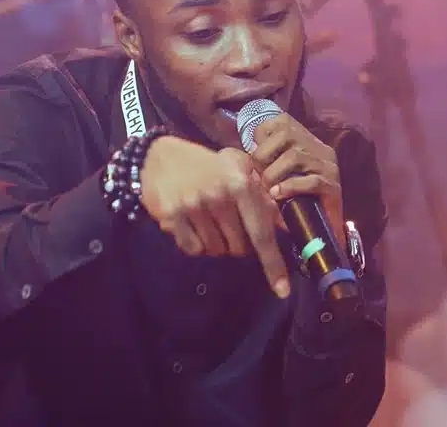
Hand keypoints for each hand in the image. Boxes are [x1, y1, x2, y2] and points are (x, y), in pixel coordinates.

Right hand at [138, 136, 293, 296]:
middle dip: (240, 244)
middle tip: (231, 226)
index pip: (262, 233)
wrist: (161, 156)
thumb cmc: (209, 166)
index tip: (283, 290)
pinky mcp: (172, 216)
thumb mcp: (240, 170)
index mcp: (241, 184)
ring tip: (210, 222)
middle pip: (240, 248)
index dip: (273, 264)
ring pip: (217, 250)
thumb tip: (285, 225)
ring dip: (217, 243)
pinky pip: (193, 249)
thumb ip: (264, 196)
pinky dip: (197, 244)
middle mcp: (219, 196)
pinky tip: (193, 225)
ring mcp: (194, 207)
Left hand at [249, 113, 344, 253]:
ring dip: (273, 174)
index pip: (283, 121)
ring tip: (268, 190)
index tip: (256, 157)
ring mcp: (329, 166)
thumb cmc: (295, 199)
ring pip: (294, 157)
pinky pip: (310, 181)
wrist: (321, 229)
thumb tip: (249, 150)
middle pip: (286, 134)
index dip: (263, 135)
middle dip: (264, 155)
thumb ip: (268, 158)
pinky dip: (289, 187)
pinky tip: (279, 195)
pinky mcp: (333, 186)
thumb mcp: (279, 173)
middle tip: (259, 176)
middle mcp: (320, 148)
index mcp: (308, 141)